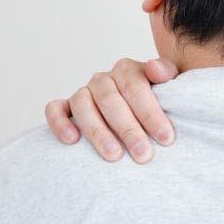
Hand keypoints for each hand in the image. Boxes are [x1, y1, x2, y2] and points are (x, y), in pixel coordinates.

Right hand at [45, 58, 178, 163]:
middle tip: (143, 155)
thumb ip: (166, 74)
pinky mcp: (65, 108)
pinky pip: (55, 110)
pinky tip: (72, 140)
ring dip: (98, 131)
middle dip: (128, 129)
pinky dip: (59, 122)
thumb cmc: (156, 104)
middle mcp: (103, 80)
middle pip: (110, 100)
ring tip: (113, 156)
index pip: (136, 87)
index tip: (166, 138)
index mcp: (127, 70)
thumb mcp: (169, 87)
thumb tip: (154, 68)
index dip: (151, 113)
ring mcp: (83, 93)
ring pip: (82, 105)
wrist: (138, 115)